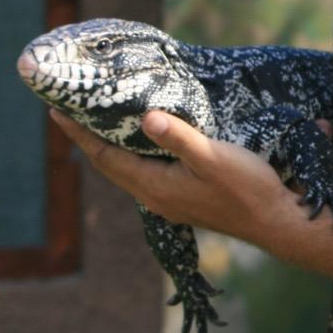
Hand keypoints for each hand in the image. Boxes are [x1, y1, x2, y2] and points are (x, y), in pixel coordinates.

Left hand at [50, 108, 288, 240]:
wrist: (276, 221)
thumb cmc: (247, 188)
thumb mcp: (213, 158)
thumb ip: (178, 138)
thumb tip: (145, 117)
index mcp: (155, 187)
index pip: (105, 157)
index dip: (80, 134)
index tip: (56, 111)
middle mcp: (155, 197)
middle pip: (110, 165)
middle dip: (88, 138)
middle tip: (70, 111)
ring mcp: (169, 200)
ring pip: (127, 170)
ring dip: (109, 146)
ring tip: (98, 122)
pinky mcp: (184, 198)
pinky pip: (144, 172)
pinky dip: (133, 153)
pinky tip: (142, 141)